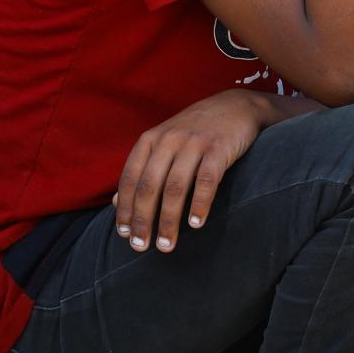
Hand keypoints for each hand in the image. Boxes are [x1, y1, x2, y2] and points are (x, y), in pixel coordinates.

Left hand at [113, 89, 269, 252]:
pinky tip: (196, 224)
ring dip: (169, 220)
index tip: (125, 234)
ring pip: (175, 187)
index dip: (125, 209)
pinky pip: (207, 180)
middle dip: (143, 220)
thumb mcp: (164, 143)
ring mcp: (194, 142)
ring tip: (167, 245)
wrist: (237, 105)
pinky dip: (200, 204)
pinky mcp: (219, 147)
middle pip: (149, 186)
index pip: (131, 179)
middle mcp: (169, 139)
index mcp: (151, 139)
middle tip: (141, 247)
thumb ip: (142, 169)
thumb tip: (116, 202)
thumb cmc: (197, 130)